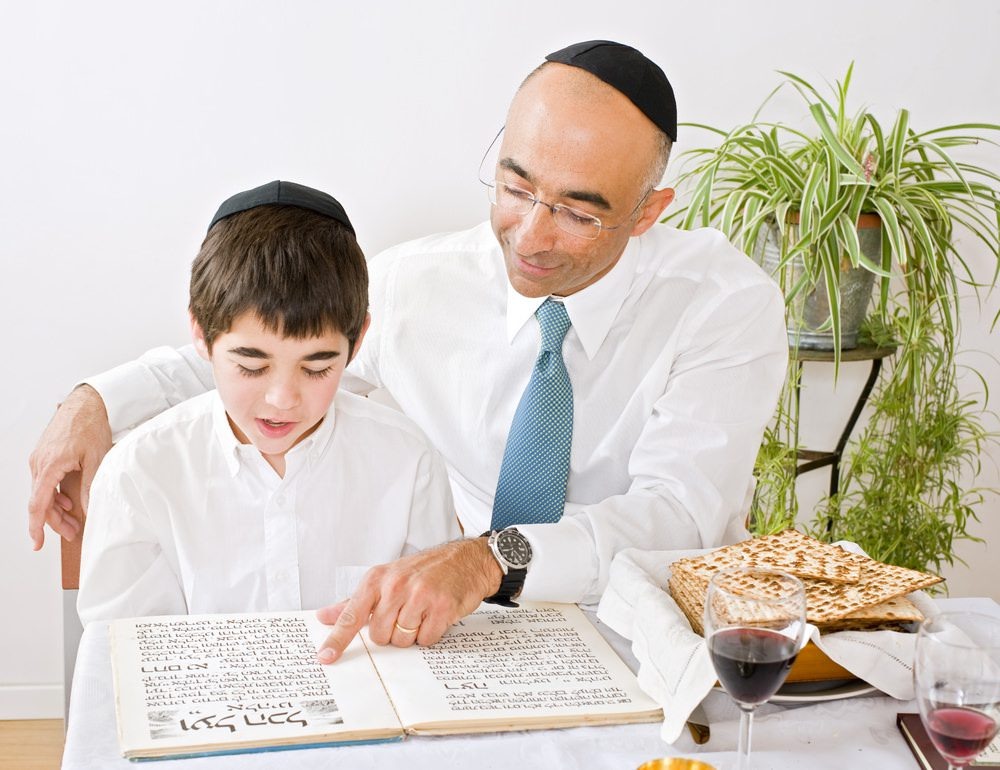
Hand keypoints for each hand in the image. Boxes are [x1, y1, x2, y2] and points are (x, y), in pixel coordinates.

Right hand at [28, 384, 112, 549]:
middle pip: (41, 502)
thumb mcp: (96, 459)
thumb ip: (90, 487)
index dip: (37, 526)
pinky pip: (45, 481)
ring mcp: (39, 459)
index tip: (37, 543)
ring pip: (42, 492)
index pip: (38, 504)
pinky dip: (54, 494)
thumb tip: (87, 510)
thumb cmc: (91, 426)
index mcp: (49, 466)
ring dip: (56, 508)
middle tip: (73, 533)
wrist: (86, 403)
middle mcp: (39, 464)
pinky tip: (68, 501)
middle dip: (55, 521)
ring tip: (74, 520)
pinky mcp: (44, 456)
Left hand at [315, 538, 502, 662]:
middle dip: (391, 632)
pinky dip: (431, 633)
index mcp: (377, 579)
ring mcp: (420, 595)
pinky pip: (426, 639)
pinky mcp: (442, 607)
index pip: (352, 614)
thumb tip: (324, 616)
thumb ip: (354, 602)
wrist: (465, 559)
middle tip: (405, 613)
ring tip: (422, 612)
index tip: (325, 657)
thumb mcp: (385, 579)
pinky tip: (436, 615)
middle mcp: (396, 585)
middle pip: (379, 635)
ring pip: (402, 640)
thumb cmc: (423, 571)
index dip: (337, 639)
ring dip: (412, 634)